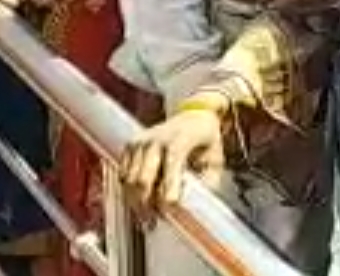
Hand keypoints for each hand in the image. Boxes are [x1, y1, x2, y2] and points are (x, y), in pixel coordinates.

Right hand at [120, 105, 226, 222]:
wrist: (193, 116)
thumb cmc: (207, 140)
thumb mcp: (216, 158)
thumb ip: (208, 181)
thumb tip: (196, 206)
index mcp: (180, 139)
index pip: (171, 165)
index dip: (169, 188)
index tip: (170, 207)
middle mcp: (156, 139)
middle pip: (144, 178)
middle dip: (147, 203)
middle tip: (154, 222)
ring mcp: (140, 142)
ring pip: (130, 180)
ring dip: (136, 202)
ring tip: (146, 219)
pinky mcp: (130, 146)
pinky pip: (123, 175)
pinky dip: (129, 192)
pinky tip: (139, 204)